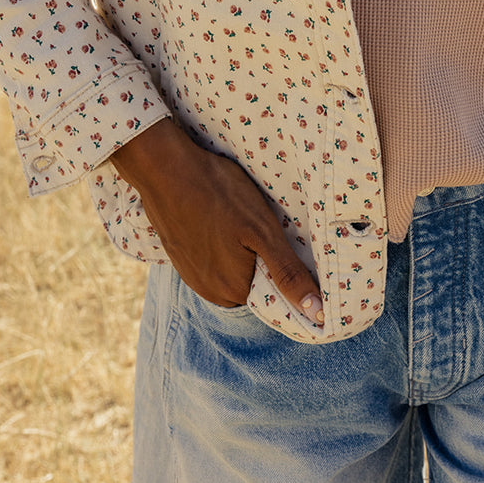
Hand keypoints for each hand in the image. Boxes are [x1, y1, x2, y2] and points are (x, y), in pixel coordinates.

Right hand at [111, 119, 323, 325]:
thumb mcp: (262, 231)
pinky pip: (211, 257)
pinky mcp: (180, 256)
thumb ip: (288, 274)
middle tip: (262, 224)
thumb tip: (318, 313)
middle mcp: (210, 292)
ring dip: (240, 250)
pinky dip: (221, 242)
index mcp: (234, 292)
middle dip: (261, 258)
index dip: (285, 270)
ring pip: (232, 269)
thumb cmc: (218, 194)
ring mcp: (191, 274)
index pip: (273, 294)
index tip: (287, 244)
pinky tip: (222, 218)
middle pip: (252, 281)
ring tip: (240, 219)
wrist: (165, 169)